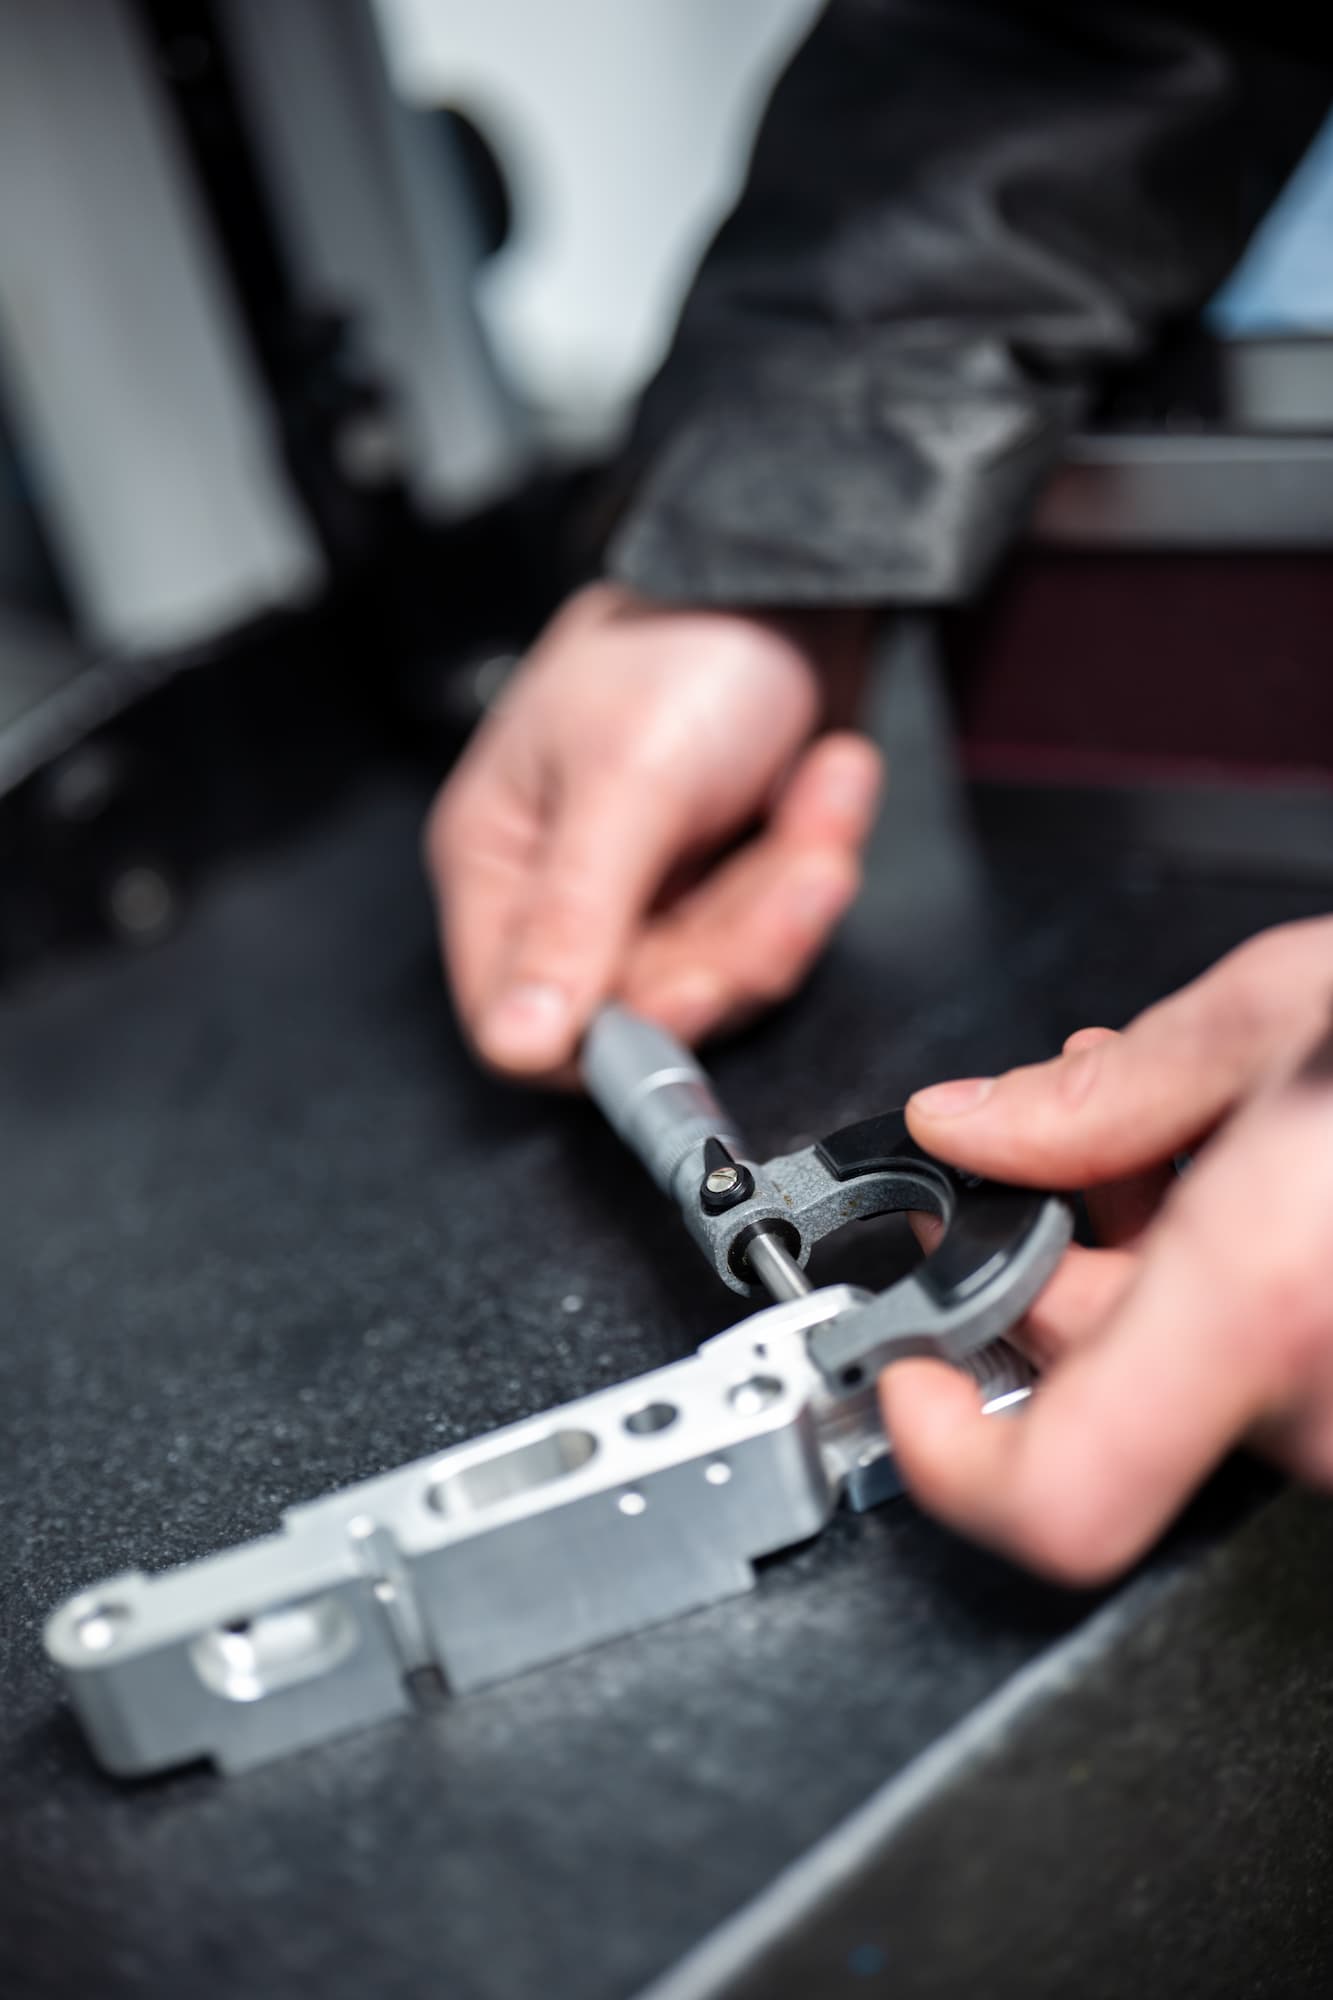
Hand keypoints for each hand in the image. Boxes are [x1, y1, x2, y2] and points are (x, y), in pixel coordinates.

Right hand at [424, 582, 881, 1077]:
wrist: (799, 570)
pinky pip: (776, 928)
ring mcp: (655, 888)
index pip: (516, 1015)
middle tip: (796, 871)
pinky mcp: (727, 879)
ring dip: (791, 891)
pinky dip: (815, 856)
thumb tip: (514, 1041)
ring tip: (824, 790)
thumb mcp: (624, 781)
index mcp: (502, 860)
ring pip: (724, 972)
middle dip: (739, 940)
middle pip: (643, 1007)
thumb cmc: (686, 641)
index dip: (604, 1033)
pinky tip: (826, 780)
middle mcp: (570, 890)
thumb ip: (570, 919)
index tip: (692, 995)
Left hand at [883, 917, 1332, 1584]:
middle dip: (1065, 1263)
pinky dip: (1245, 1290)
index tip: (909, 1383)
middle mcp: (1332, 1399)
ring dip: (1164, 1260)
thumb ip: (1104, 1098)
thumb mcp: (1288, 1011)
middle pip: (1109, 1384)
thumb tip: (978, 1128)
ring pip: (1197, 1372)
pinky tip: (1275, 1185)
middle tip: (1087, 1144)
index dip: (951, 1463)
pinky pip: (1284, 1375)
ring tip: (1215, 1132)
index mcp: (1272, 1296)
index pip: (1055, 1496)